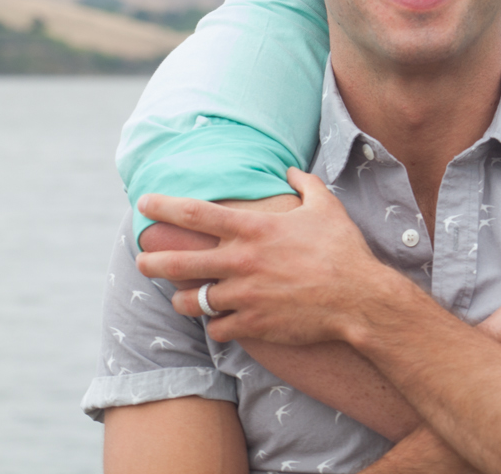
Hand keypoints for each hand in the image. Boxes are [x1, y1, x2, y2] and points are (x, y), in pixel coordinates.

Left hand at [136, 168, 405, 344]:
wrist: (359, 298)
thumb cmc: (343, 250)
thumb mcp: (327, 207)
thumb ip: (306, 184)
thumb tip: (291, 170)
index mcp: (255, 230)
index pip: (196, 214)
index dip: (164, 207)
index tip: (144, 204)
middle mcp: (242, 262)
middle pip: (179, 263)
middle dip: (152, 262)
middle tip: (142, 261)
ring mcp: (244, 296)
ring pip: (192, 302)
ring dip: (183, 301)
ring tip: (181, 299)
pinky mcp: (253, 324)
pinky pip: (217, 329)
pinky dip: (216, 326)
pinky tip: (221, 322)